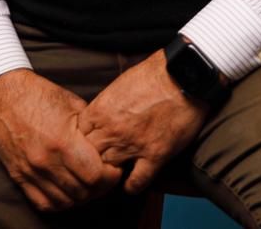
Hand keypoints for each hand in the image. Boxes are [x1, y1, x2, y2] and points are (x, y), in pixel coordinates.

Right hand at [0, 69, 123, 212]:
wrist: (4, 94)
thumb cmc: (40, 95)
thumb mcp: (73, 104)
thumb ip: (91, 129)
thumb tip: (109, 146)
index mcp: (63, 141)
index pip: (95, 176)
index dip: (110, 176)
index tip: (113, 169)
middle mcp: (46, 160)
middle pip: (82, 192)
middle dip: (99, 187)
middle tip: (103, 177)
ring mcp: (30, 171)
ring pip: (65, 202)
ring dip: (80, 197)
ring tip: (86, 185)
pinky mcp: (18, 176)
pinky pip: (43, 203)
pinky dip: (59, 203)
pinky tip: (67, 192)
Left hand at [76, 50, 210, 194]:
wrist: (183, 76)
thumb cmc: (153, 74)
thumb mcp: (119, 85)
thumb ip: (105, 105)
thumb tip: (98, 118)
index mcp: (100, 111)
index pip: (77, 138)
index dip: (81, 144)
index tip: (88, 147)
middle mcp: (112, 130)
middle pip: (89, 157)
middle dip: (91, 162)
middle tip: (96, 166)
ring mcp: (133, 145)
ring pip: (109, 172)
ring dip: (109, 175)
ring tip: (111, 177)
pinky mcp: (155, 155)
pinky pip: (137, 182)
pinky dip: (132, 186)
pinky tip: (131, 184)